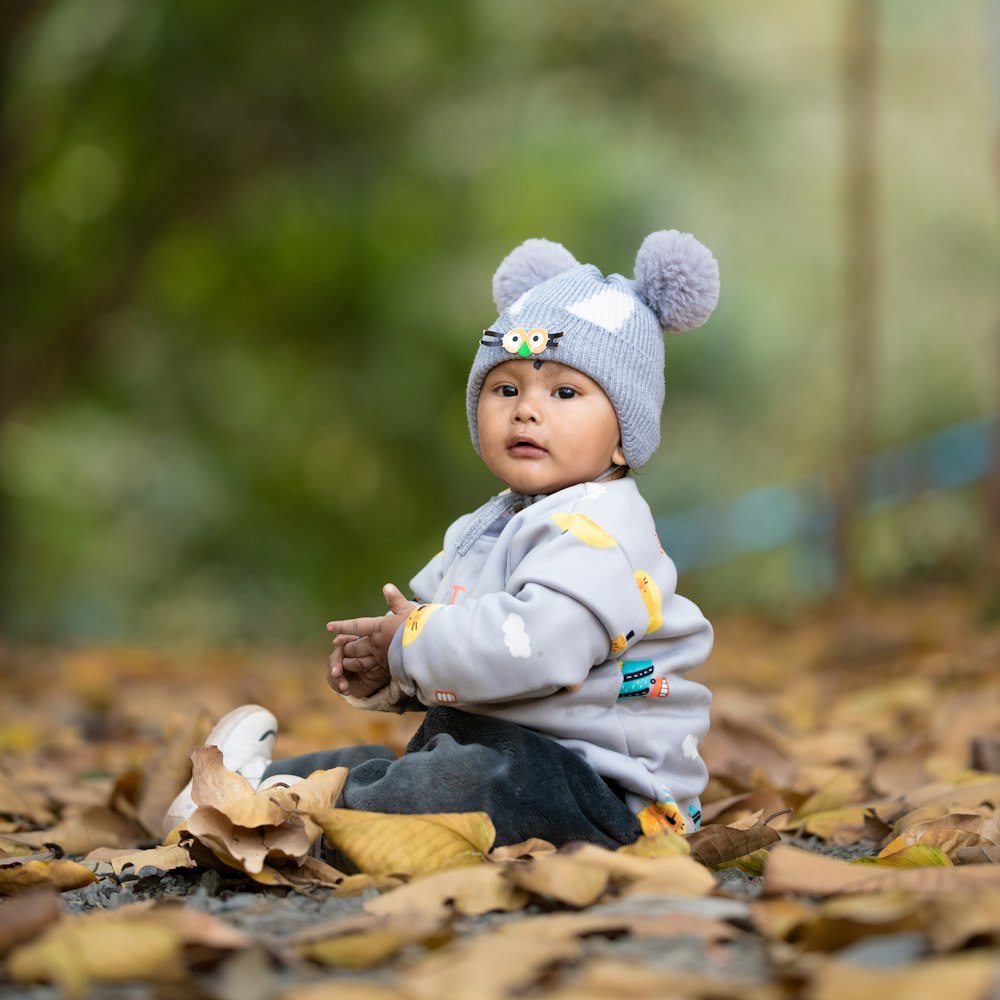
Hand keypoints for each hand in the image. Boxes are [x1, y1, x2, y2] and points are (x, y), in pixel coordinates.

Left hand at [326, 584, 415, 698]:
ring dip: (351, 662)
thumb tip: (387, 586)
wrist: (431, 648)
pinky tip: (366, 670)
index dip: (342, 626)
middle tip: (339, 646)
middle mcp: (377, 644)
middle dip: (346, 647)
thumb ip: (396, 601)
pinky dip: (366, 670)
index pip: (356, 626)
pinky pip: (373, 670)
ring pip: (360, 662)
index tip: (329, 627)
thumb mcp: (409, 610)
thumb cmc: (421, 625)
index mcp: (379, 628)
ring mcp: (383, 658)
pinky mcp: (390, 669)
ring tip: (346, 662)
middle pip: (355, 647)